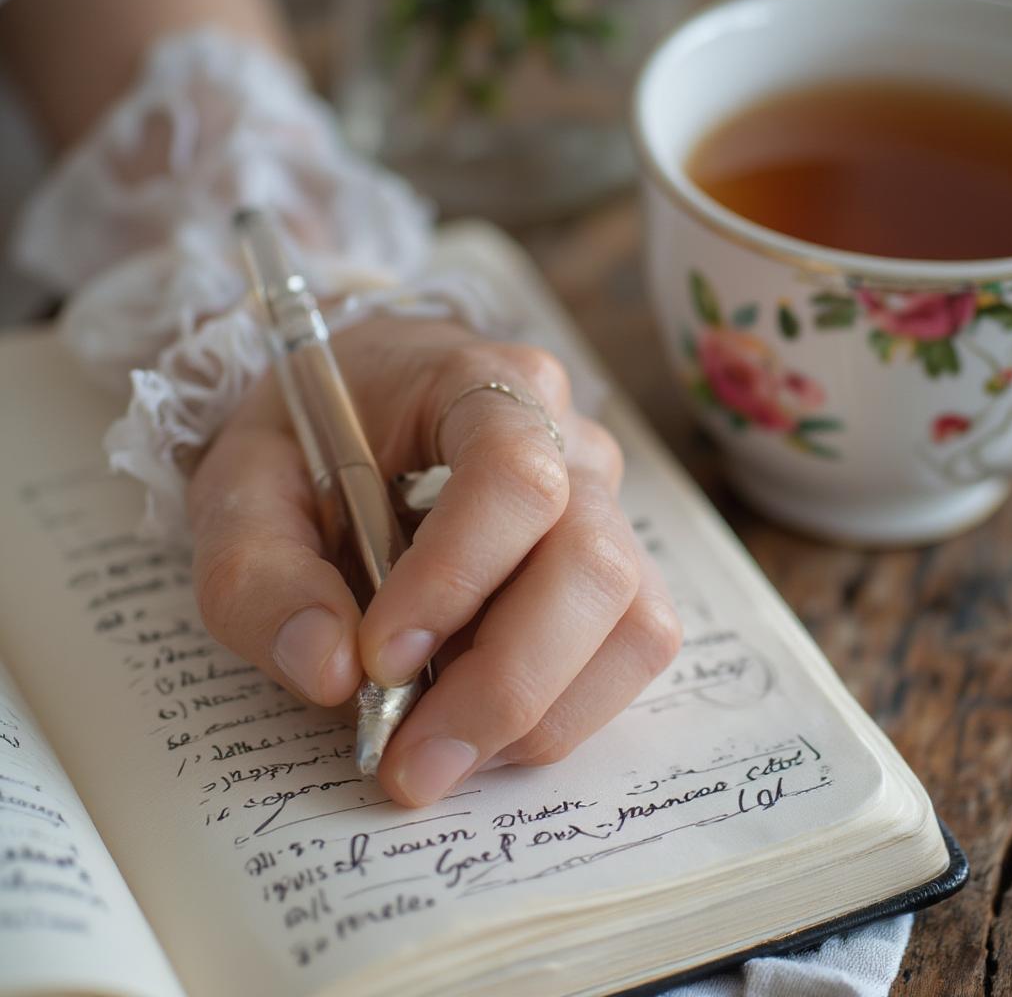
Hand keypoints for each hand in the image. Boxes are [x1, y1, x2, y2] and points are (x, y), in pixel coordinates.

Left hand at [187, 315, 681, 806]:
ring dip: (541, 713)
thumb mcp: (241, 488)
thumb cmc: (306, 443)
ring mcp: (608, 508)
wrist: (357, 418)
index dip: (456, 577)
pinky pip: (634, 651)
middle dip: (505, 682)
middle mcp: (570, 444)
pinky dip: (566, 711)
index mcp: (481, 386)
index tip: (379, 659)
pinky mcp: (617, 571)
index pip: (513, 476)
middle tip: (410, 763)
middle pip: (592, 565)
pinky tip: (484, 721)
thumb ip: (261, 572)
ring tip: (440, 748)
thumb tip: (332, 674)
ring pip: (633, 623)